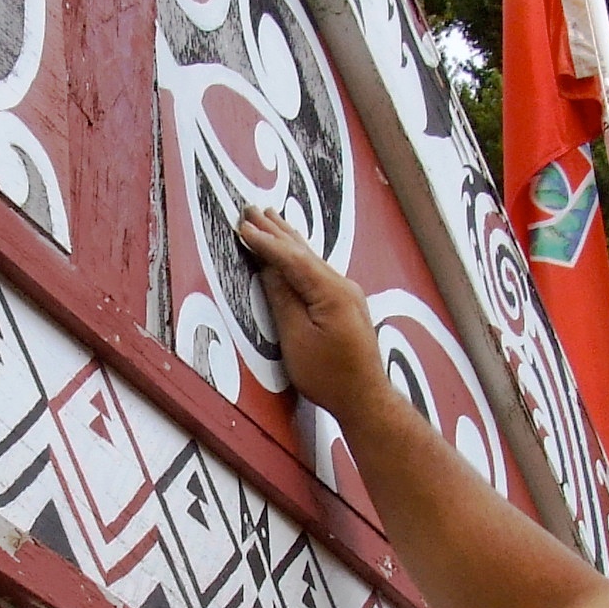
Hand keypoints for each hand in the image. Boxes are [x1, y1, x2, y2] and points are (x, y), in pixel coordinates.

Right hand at [233, 209, 385, 421]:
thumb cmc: (330, 376)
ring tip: (271, 218)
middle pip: (303, 251)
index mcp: (330, 291)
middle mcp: (342, 286)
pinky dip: (300, 257)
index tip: (243, 226)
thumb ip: (283, 300)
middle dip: (276, 230)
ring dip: (288, 239)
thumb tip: (270, 271)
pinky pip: (317, 271)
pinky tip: (295, 251)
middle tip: (252, 209)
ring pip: (311, 258)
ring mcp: (347, 294)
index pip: (291, 258)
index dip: (264, 242)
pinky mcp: (346, 304)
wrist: (365, 397)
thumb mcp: (296, 339)